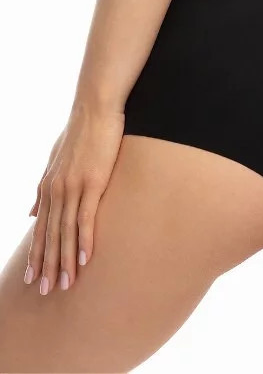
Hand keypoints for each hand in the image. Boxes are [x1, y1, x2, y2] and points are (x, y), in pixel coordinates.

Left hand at [24, 103, 124, 293]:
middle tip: (46, 291)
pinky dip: (84, 240)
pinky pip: (85, 218)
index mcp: (48, 186)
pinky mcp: (92, 183)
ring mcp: (73, 187)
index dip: (36, 254)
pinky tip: (85, 259)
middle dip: (47, 265)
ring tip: (65, 284)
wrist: (94, 109)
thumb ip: (42, 188)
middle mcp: (56, 190)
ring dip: (65, 260)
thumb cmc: (79, 132)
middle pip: (50, 235)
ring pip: (65, 232)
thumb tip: (30, 213)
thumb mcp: (55, 161)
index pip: (40, 227)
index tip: (33, 276)